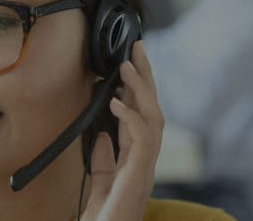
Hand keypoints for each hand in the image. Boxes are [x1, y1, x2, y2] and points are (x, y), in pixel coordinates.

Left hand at [83, 41, 164, 220]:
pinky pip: (141, 140)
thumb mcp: (99, 182)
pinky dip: (131, 118)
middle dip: (145, 77)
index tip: (127, 62)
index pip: (139, 114)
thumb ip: (103, 160)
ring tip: (127, 65)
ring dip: (141, 89)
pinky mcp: (138, 176)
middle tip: (136, 47)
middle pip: (151, 109)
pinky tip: (118, 102)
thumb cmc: (105, 214)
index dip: (136, 88)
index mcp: (135, 158)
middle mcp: (144, 159)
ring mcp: (144, 166)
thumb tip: (102, 135)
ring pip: (153, 118)